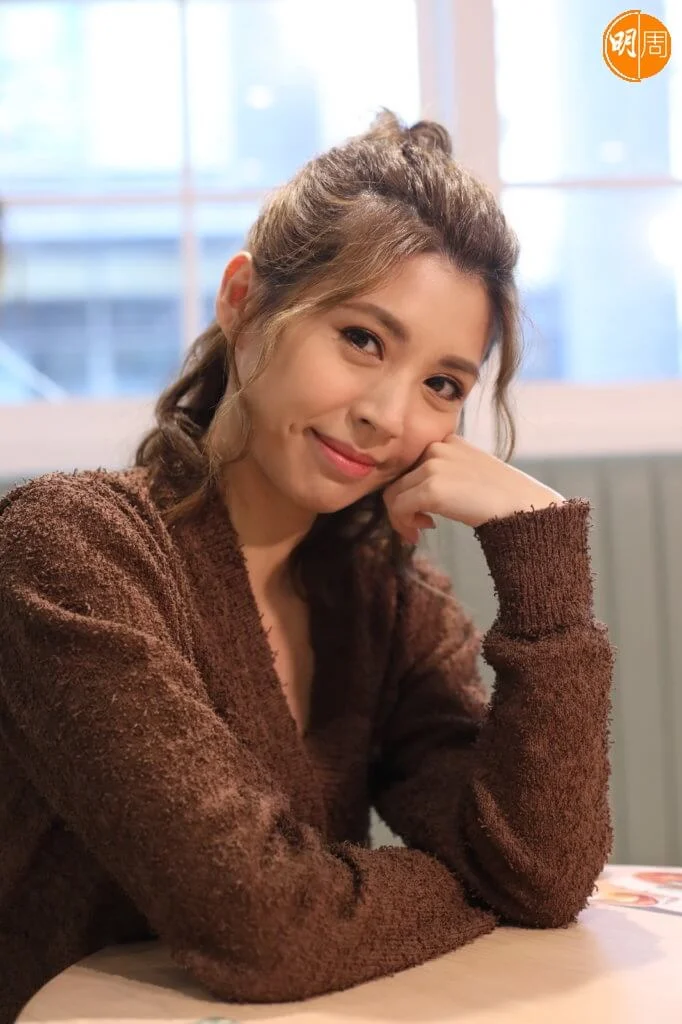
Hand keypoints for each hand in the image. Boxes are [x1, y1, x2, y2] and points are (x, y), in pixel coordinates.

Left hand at [383, 435, 563, 543]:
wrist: (523, 506)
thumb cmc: (502, 496)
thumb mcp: (469, 472)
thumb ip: (444, 473)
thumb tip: (414, 493)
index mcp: (447, 440)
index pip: (410, 464)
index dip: (411, 488)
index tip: (423, 509)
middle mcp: (437, 447)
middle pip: (398, 479)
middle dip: (404, 505)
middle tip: (419, 525)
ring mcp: (433, 466)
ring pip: (393, 494)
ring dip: (402, 517)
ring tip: (420, 530)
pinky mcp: (432, 488)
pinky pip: (399, 508)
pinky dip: (403, 524)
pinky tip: (422, 531)